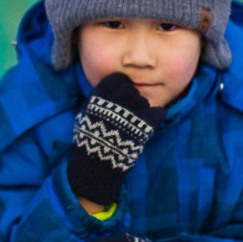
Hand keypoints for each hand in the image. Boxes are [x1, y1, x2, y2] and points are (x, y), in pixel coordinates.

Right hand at [68, 73, 165, 206]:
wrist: (97, 162)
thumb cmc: (88, 138)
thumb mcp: (84, 113)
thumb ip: (96, 99)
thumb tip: (105, 92)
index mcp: (103, 93)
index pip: (118, 78)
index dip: (119, 87)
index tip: (118, 96)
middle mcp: (120, 97)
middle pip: (131, 89)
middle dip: (129, 99)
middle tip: (125, 112)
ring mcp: (135, 109)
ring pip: (144, 101)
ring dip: (140, 110)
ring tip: (132, 124)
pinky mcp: (147, 123)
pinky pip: (158, 112)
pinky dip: (155, 116)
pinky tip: (149, 122)